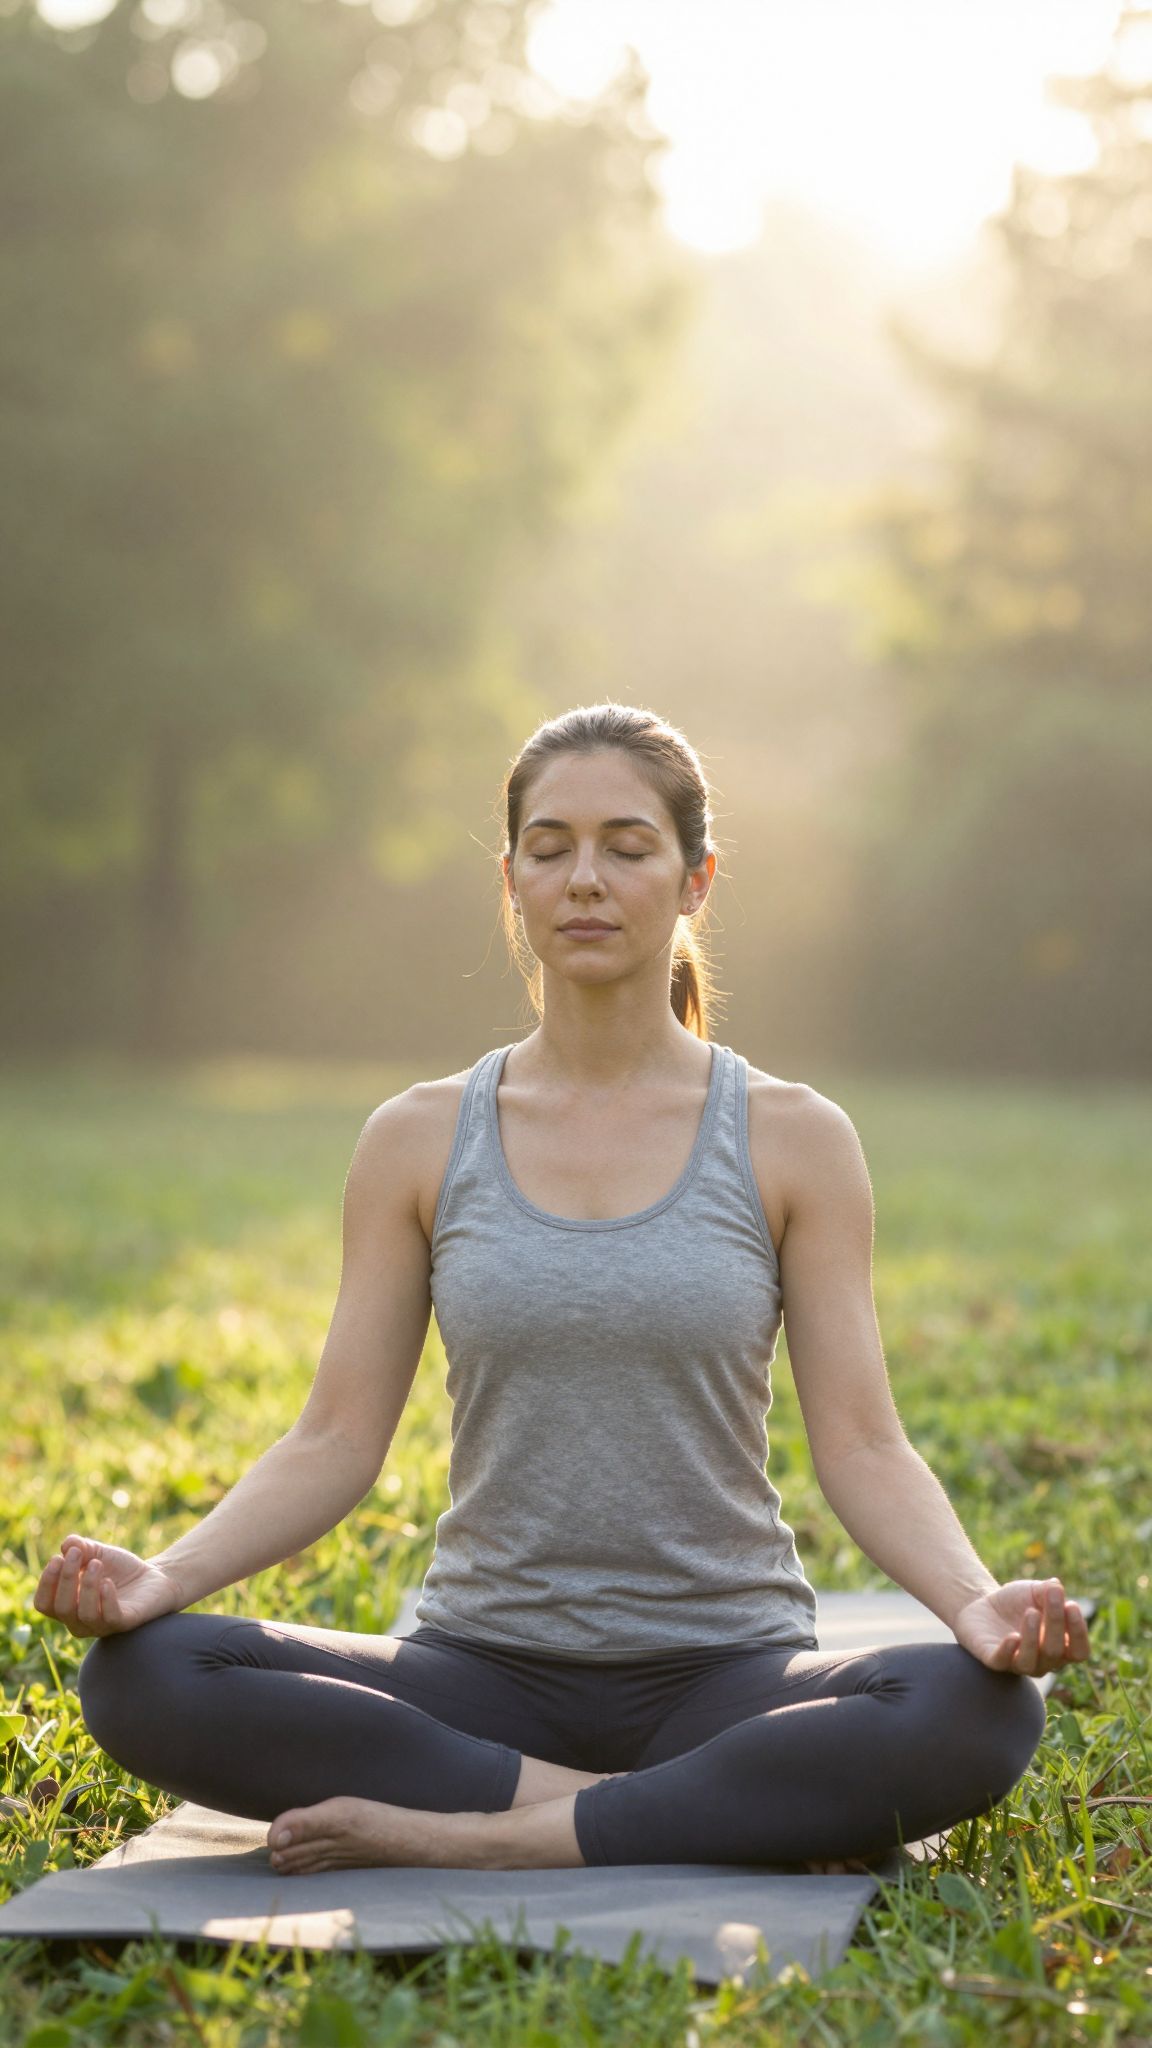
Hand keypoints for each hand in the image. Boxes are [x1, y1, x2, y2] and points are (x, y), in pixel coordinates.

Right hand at [32, 1534, 185, 1638]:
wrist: (155, 1576)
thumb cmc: (119, 1569)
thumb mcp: (97, 1553)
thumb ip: (79, 1548)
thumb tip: (66, 1545)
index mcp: (67, 1605)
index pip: (44, 1604)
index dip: (46, 1583)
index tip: (58, 1558)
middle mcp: (79, 1621)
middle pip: (61, 1607)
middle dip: (66, 1578)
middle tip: (77, 1554)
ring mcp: (101, 1626)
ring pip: (84, 1614)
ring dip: (87, 1585)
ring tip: (97, 1563)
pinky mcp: (124, 1624)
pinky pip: (110, 1618)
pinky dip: (106, 1599)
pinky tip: (108, 1582)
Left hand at [952, 1575, 1090, 1675]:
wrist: (983, 1603)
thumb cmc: (1017, 1602)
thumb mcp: (1034, 1591)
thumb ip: (1048, 1590)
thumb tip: (1056, 1586)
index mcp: (1061, 1648)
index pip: (1079, 1652)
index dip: (1078, 1632)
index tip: (1071, 1605)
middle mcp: (1043, 1662)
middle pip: (1056, 1653)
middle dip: (1055, 1623)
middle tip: (1051, 1597)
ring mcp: (1018, 1664)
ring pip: (1030, 1663)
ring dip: (1032, 1638)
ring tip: (1030, 1613)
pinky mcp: (994, 1660)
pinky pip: (1002, 1662)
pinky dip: (1008, 1651)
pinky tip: (1012, 1636)